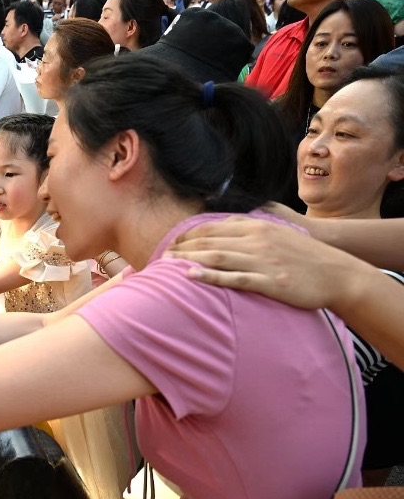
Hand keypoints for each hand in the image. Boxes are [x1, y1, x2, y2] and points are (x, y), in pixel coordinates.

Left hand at [165, 217, 351, 309]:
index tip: (170, 241)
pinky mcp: (270, 282)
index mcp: (257, 227)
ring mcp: (263, 261)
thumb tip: (227, 216)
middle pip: (210, 242)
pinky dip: (210, 277)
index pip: (213, 227)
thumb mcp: (279, 229)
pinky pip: (235, 279)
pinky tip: (191, 277)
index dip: (188, 234)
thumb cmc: (304, 254)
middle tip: (160, 254)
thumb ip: (253, 222)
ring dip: (189, 260)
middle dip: (182, 247)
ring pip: (218, 258)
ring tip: (166, 264)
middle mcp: (257, 241)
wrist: (338, 273)